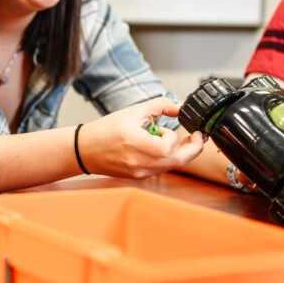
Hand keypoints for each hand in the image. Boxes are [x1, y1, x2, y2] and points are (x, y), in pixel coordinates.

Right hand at [79, 97, 203, 178]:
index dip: (173, 136)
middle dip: (193, 148)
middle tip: (198, 137)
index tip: (167, 128)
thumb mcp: (133, 111)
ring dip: (180, 152)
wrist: (85, 150)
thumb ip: (160, 105)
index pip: (168, 147)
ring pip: (172, 166)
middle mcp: (139, 162)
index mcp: (135, 143)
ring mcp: (140, 172)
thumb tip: (180, 107)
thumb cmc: (106, 130)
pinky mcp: (140, 177)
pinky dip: (167, 158)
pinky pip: (162, 168)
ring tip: (176, 139)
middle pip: (178, 161)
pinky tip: (160, 147)